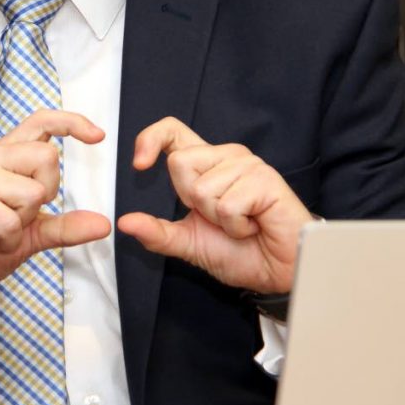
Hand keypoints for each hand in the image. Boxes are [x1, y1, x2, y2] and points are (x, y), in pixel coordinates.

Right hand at [0, 109, 110, 345]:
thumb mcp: (28, 237)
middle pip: (49, 158)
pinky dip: (7, 241)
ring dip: (22, 225)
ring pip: (33, 192)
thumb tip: (104, 224)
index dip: (71, 122)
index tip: (98, 136)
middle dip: (46, 195)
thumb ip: (64, 228)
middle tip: (18, 217)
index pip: (41, 122)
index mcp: (4, 158)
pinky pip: (12, 220)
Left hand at [116, 117, 310, 292]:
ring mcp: (247, 165)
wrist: (279, 272)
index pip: (172, 131)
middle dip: (192, 201)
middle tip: (219, 217)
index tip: (139, 165)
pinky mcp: (265, 179)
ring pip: (202, 188)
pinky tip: (254, 225)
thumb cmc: (241, 252)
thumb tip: (124, 223)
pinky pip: (228, 203)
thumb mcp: (188, 243)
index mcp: (206, 164)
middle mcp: (226, 157)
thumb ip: (157, 232)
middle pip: (180, 162)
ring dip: (218, 219)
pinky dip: (236, 225)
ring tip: (241, 224)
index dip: (150, 139)